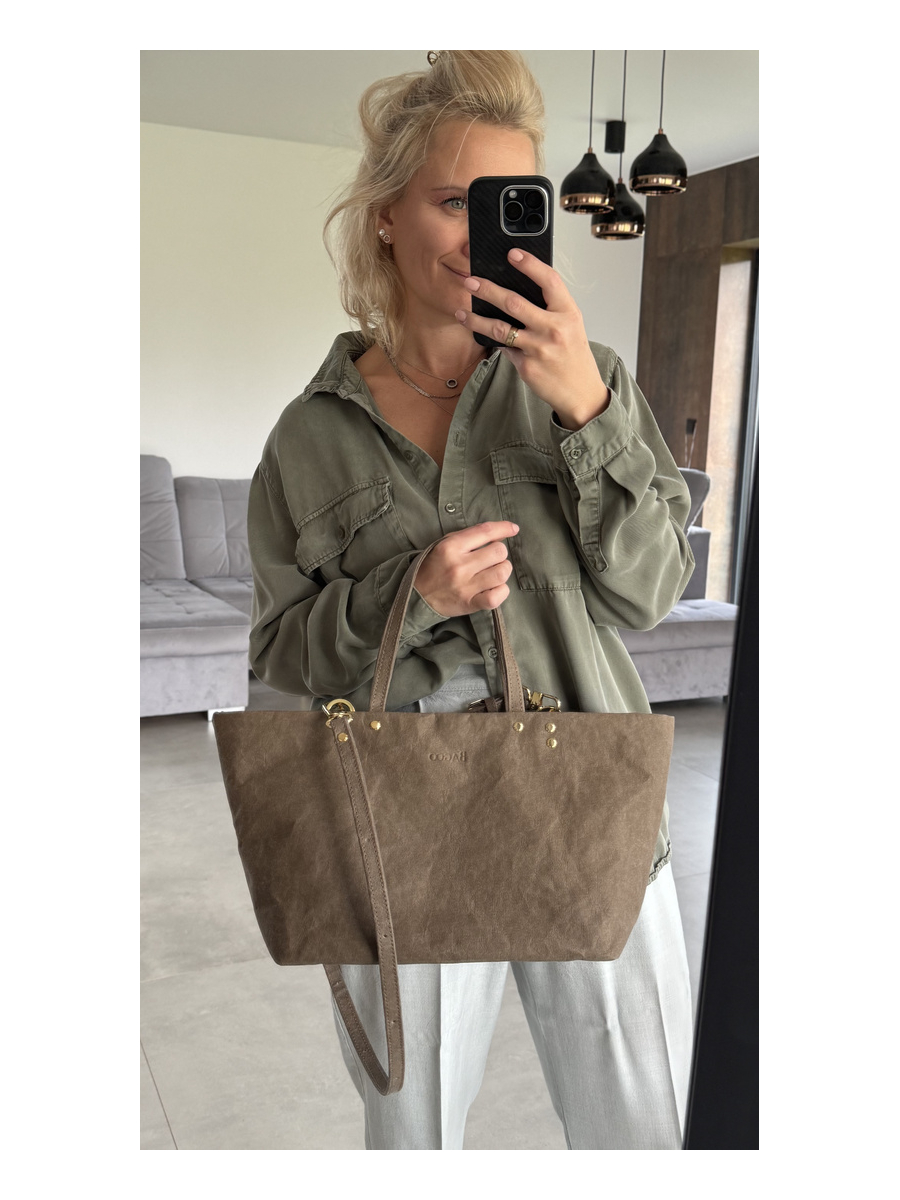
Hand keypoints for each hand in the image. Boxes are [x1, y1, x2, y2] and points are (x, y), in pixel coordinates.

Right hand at [414, 522, 518, 616]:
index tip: (513, 529)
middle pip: (499, 552)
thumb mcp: (444, 544)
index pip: (485, 532)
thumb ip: (469, 537)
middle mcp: (459, 566)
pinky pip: (497, 596)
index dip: (504, 528)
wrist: (416, 595)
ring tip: (494, 572)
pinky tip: (494, 587)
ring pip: (502, 573)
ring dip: (502, 571)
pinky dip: (501, 591)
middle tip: (491, 558)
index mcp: (451, 547)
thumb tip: (498, 532)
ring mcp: (465, 586)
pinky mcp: (470, 604)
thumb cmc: (434, 567)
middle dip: (499, 553)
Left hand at [455, 249, 609, 429]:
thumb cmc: (573, 355)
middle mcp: (554, 329)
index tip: (512, 254)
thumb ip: (550, 308)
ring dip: (476, 319)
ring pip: (500, 328)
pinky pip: (504, 348)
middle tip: (470, 281)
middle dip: (488, 289)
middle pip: (514, 302)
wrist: (581, 392)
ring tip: (462, 312)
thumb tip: (517, 290)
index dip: (530, 264)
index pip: (549, 281)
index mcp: (568, 313)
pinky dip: (494, 342)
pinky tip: (482, 336)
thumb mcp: (571, 326)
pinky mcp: (526, 366)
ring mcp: (539, 349)